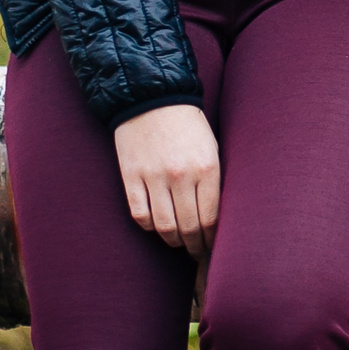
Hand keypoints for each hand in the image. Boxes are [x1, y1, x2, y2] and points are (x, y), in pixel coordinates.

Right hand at [112, 104, 220, 258]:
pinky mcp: (131, 177)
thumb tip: (217, 219)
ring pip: (164, 226)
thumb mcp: (212, 148)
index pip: (211, 218)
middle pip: (189, 227)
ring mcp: (153, 177)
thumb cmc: (188, 125)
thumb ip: (214, 181)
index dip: (212, 239)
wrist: (152, 97)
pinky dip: (149, 227)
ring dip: (173, 241)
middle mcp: (181, 175)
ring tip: (179, 243)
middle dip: (195, 246)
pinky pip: (140, 215)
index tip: (213, 247)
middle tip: (198, 252)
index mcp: (206, 167)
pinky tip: (157, 227)